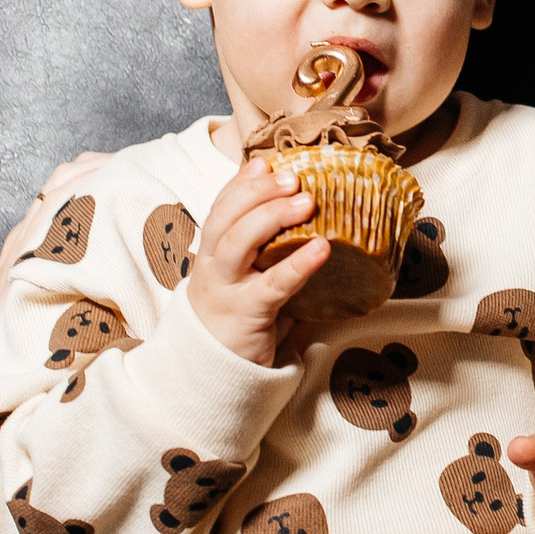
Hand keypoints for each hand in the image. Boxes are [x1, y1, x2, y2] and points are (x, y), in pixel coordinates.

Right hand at [185, 158, 329, 364]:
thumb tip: (304, 210)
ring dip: (270, 216)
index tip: (264, 163)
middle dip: (256, 193)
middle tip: (292, 176)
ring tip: (306, 201)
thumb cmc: (239, 314)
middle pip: (225, 219)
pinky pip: (273, 285)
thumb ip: (262, 248)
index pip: (220, 208)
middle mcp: (213, 266)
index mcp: (212, 252)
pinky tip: (322, 248)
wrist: (214, 371)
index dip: (241, 184)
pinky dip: (298, 264)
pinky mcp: (247, 313)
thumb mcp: (243, 276)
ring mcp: (226, 289)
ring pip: (237, 243)